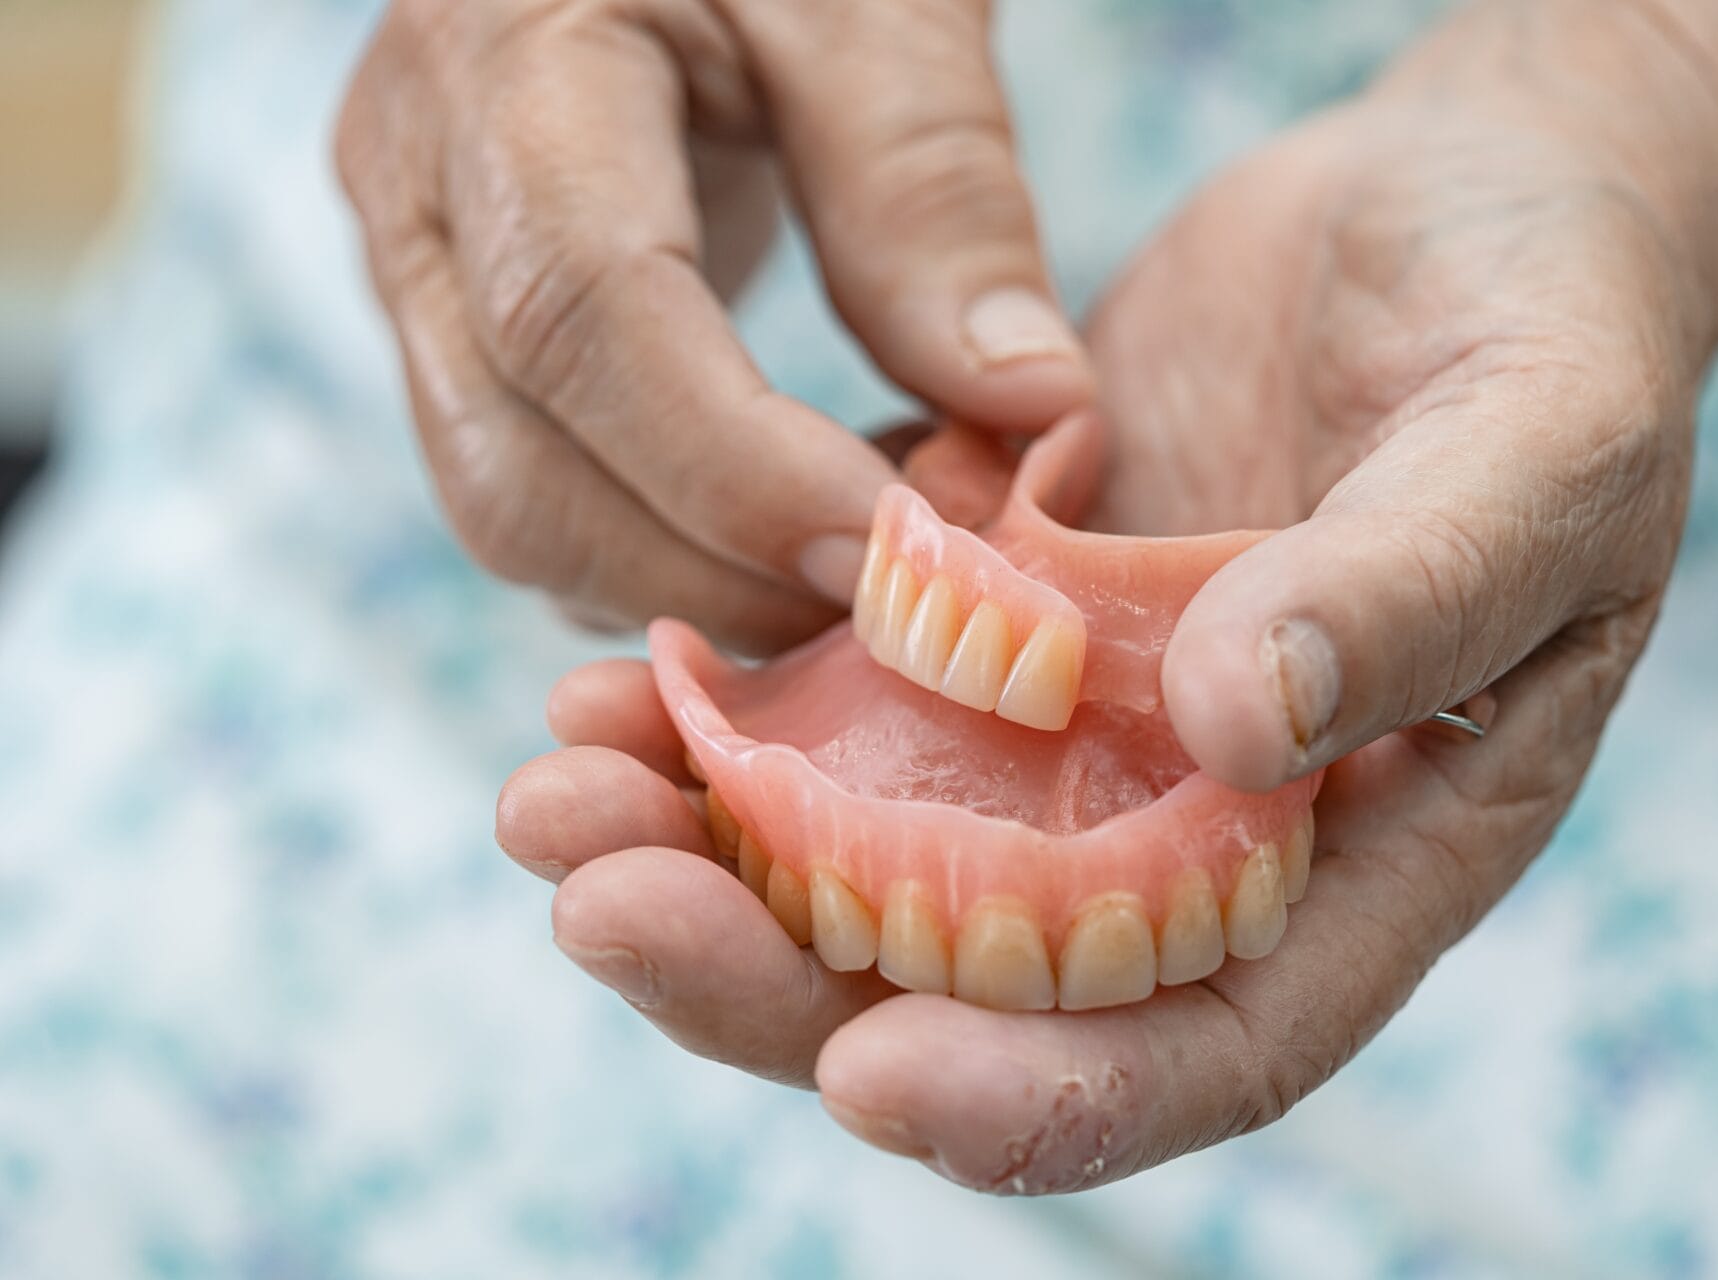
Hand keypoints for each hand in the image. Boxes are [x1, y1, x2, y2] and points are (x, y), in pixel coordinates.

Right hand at [336, 0, 1089, 650]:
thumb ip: (935, 193)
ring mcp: (418, 263)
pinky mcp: (459, 322)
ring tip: (866, 572)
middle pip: (518, 463)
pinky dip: (666, 557)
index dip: (734, 471)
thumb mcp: (878, 4)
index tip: (894, 551)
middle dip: (717, 575)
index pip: (581, 313)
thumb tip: (1030, 412)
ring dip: (695, 588)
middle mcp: (418, 179)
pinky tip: (794, 537)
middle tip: (904, 607)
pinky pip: (536, 493)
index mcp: (509, 60)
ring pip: (510, 509)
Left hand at [497, 84, 1705, 1191]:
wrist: (1459, 217)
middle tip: (608, 908)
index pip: (1202, 1046)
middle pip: (975, 982)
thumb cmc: (1554, 344)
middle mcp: (1187, 833)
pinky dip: (722, 712)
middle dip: (784, 975)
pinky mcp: (991, 621)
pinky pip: (844, 702)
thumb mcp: (1535, 459)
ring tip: (550, 793)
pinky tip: (605, 687)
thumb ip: (1409, 595)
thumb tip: (1237, 723)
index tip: (871, 1079)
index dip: (1044, 1098)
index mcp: (1350, 860)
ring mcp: (1075, 732)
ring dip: (703, 847)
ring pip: (870, 854)